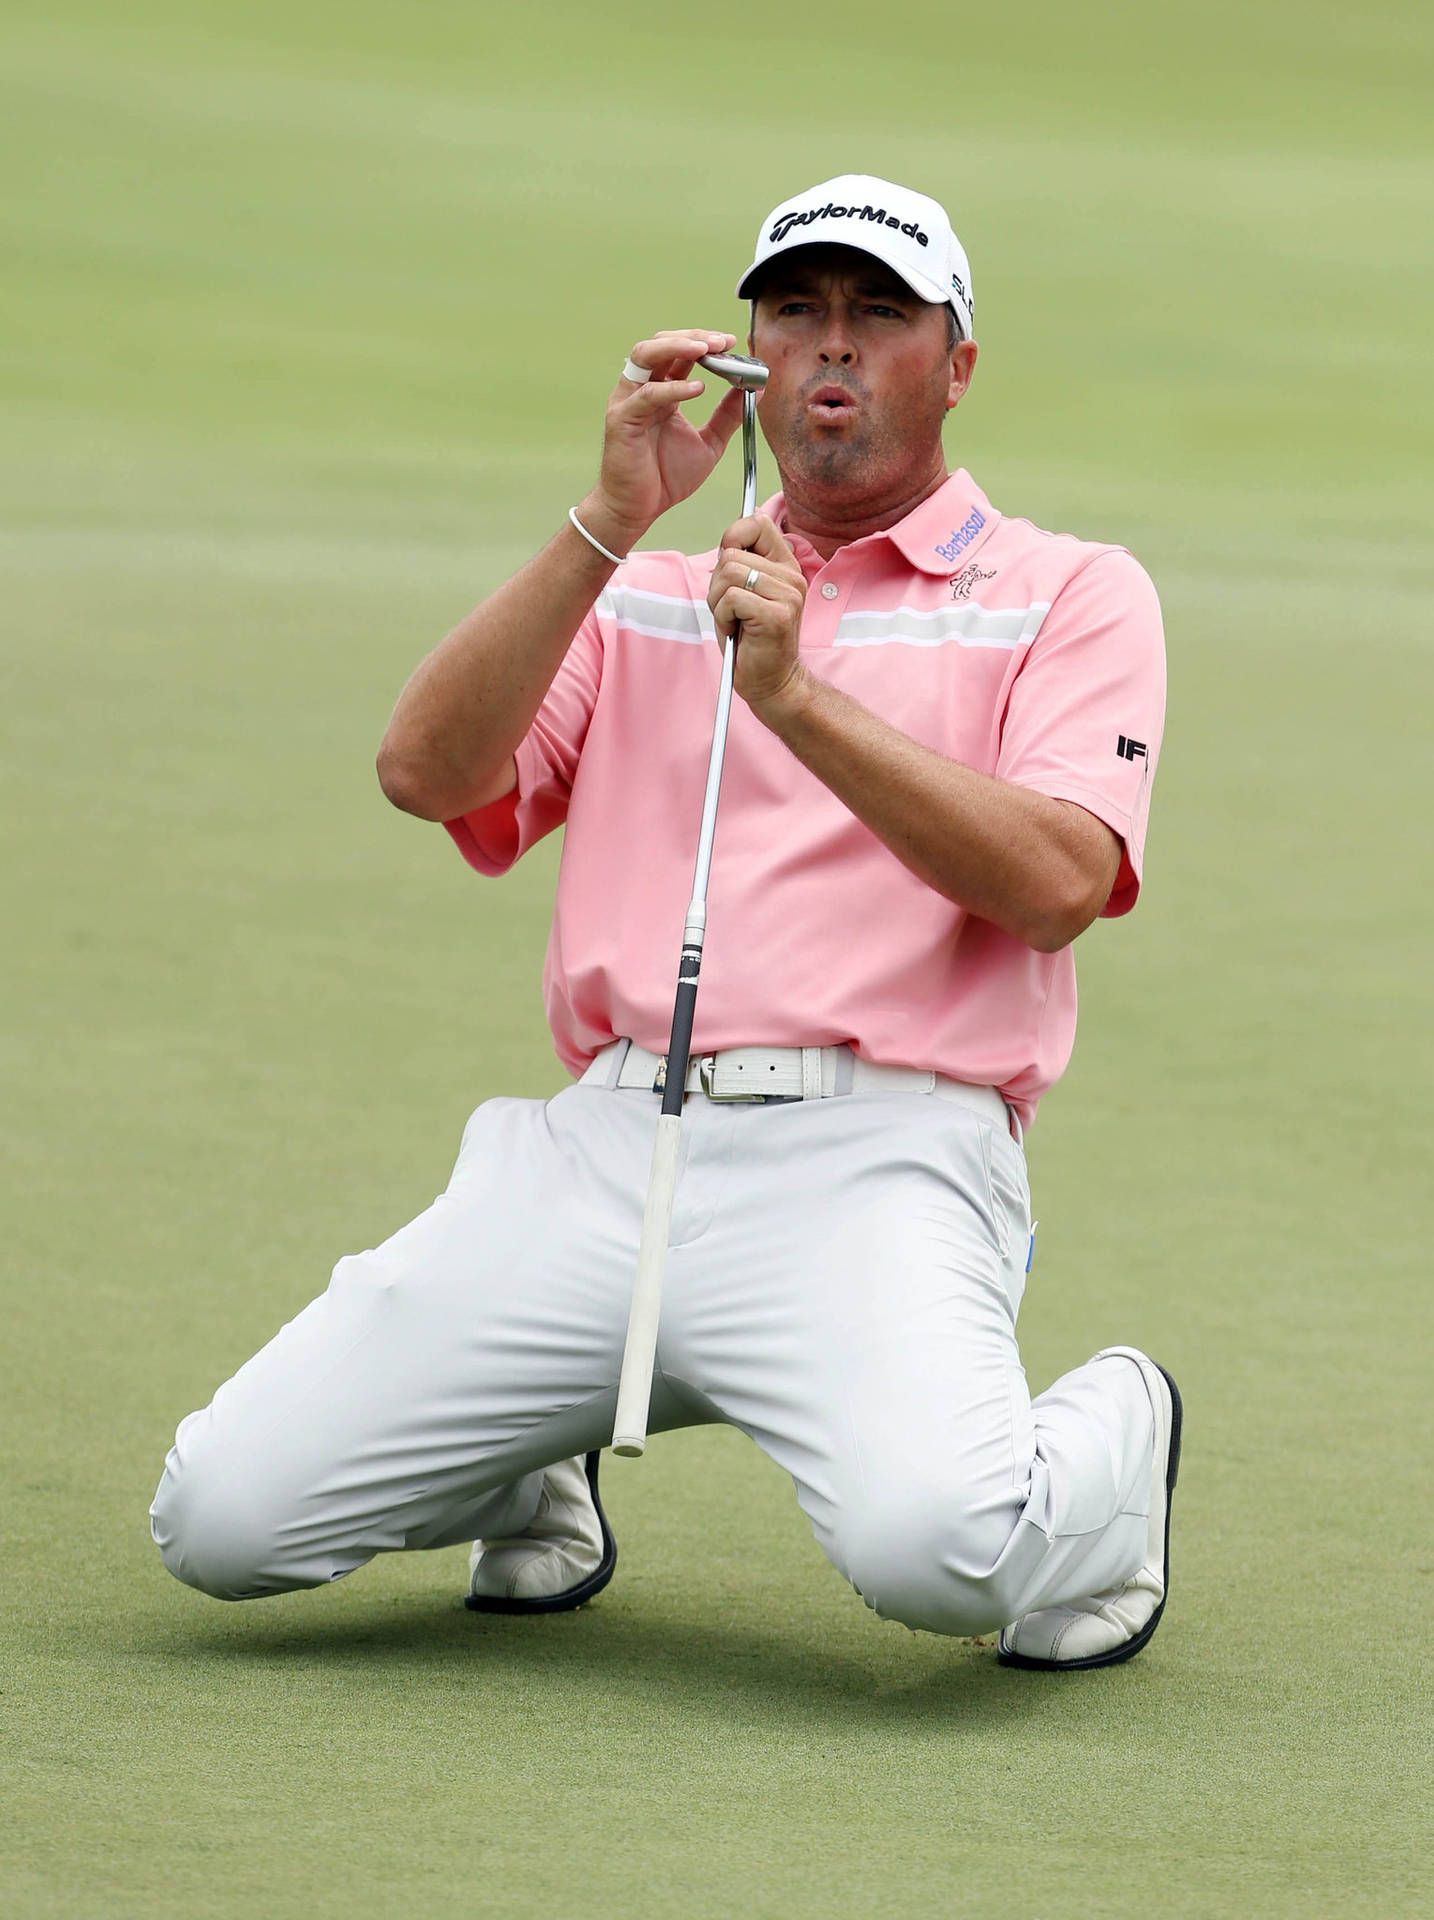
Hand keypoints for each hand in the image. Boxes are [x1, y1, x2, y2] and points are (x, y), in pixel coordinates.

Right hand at [579, 330, 746, 554]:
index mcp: (662, 391)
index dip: (705, 343)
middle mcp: (642, 389)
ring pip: (645, 355)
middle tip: (722, 342)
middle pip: (662, 343)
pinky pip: (646, 395)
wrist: (638, 509)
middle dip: (693, 337)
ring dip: (676, 346)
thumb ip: (729, 416)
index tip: (732, 343)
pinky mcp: (621, 419)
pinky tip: (697, 388)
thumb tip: (756, 388)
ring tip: (706, 350)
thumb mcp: (710, 443)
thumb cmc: (666, 478)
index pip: (680, 353)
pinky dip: (673, 388)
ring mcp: (629, 401)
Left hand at [707, 515, 809, 717]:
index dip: (732, 538)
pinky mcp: (777, 615)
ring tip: (735, 620)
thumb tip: (726, 541)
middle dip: (718, 584)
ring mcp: (787, 595)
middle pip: (731, 553)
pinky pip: (730, 599)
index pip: (756, 522)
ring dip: (719, 602)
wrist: (772, 681)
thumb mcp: (744, 593)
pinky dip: (723, 617)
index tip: (729, 569)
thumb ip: (739, 564)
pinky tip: (738, 631)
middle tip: (732, 609)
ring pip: (728, 574)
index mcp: (785, 566)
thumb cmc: (752, 639)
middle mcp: (791, 576)